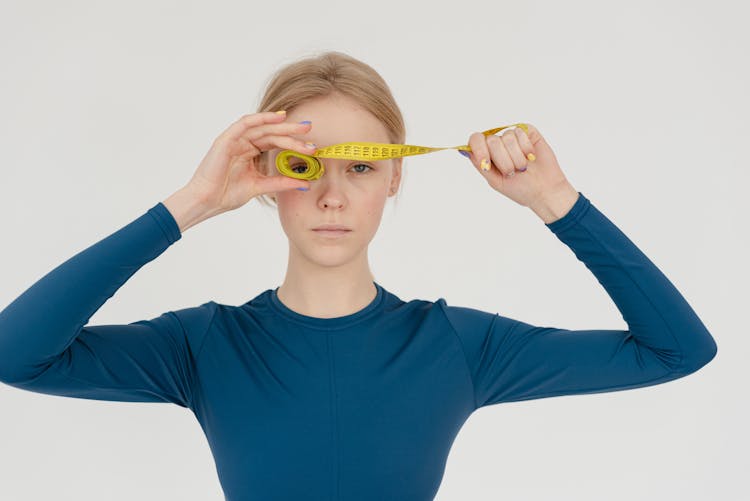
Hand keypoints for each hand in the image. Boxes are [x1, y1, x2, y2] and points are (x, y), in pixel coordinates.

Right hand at [185, 111, 315, 212]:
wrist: (207, 201)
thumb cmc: (227, 194)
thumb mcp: (260, 186)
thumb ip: (281, 182)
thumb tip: (305, 183)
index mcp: (250, 152)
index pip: (275, 143)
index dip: (293, 142)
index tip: (311, 146)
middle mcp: (243, 143)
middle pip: (271, 133)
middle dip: (291, 132)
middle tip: (309, 130)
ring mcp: (235, 140)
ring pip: (262, 128)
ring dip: (281, 126)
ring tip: (300, 128)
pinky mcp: (226, 139)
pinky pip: (245, 123)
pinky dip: (260, 118)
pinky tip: (277, 118)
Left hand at [460, 123, 573, 208]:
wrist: (544, 190)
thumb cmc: (519, 188)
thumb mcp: (495, 180)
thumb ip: (480, 165)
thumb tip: (463, 150)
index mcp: (487, 154)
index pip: (476, 140)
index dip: (479, 149)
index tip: (486, 163)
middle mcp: (498, 143)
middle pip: (491, 140)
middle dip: (502, 160)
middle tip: (511, 172)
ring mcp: (512, 136)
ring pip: (507, 137)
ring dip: (516, 157)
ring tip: (522, 167)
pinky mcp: (528, 131)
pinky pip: (520, 132)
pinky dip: (526, 148)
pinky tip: (531, 157)